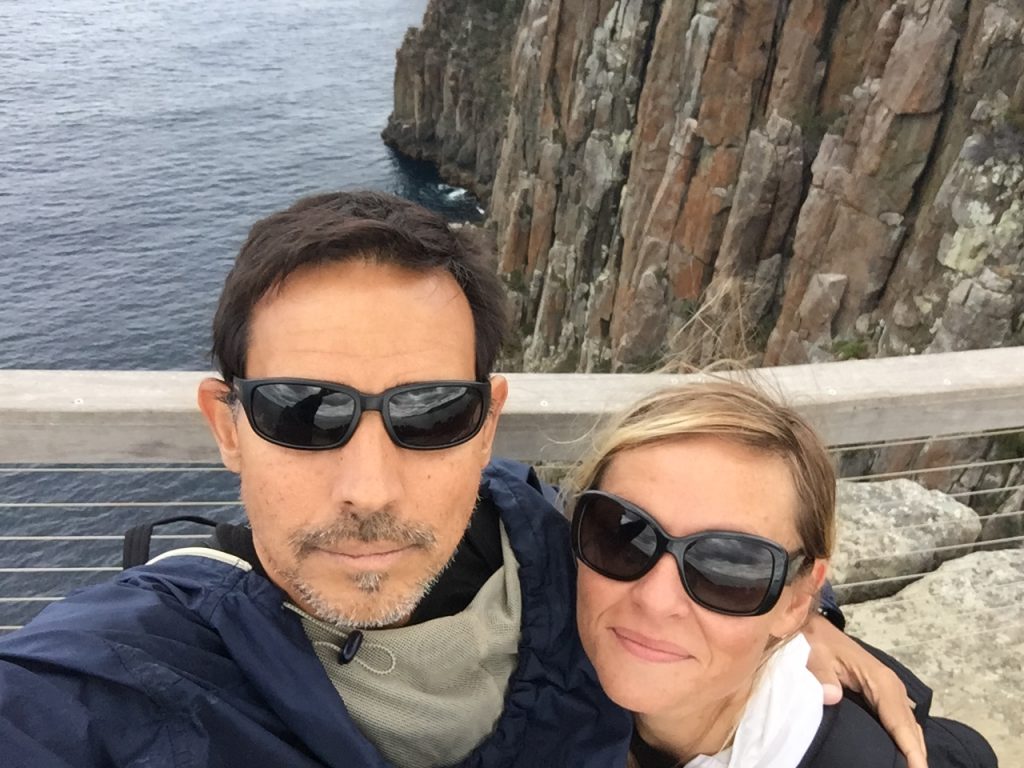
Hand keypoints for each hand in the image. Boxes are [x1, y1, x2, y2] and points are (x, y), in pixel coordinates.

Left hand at [804, 613, 926, 767]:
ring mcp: (888, 691)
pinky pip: (898, 722)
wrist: (810, 627)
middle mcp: (891, 687)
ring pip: (908, 726)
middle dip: (917, 754)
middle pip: (911, 728)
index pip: (900, 721)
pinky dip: (905, 740)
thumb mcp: (814, 655)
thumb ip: (822, 677)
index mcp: (880, 680)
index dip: (910, 748)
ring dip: (913, 749)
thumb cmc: (814, 641)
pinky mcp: (881, 694)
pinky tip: (902, 755)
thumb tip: (832, 697)